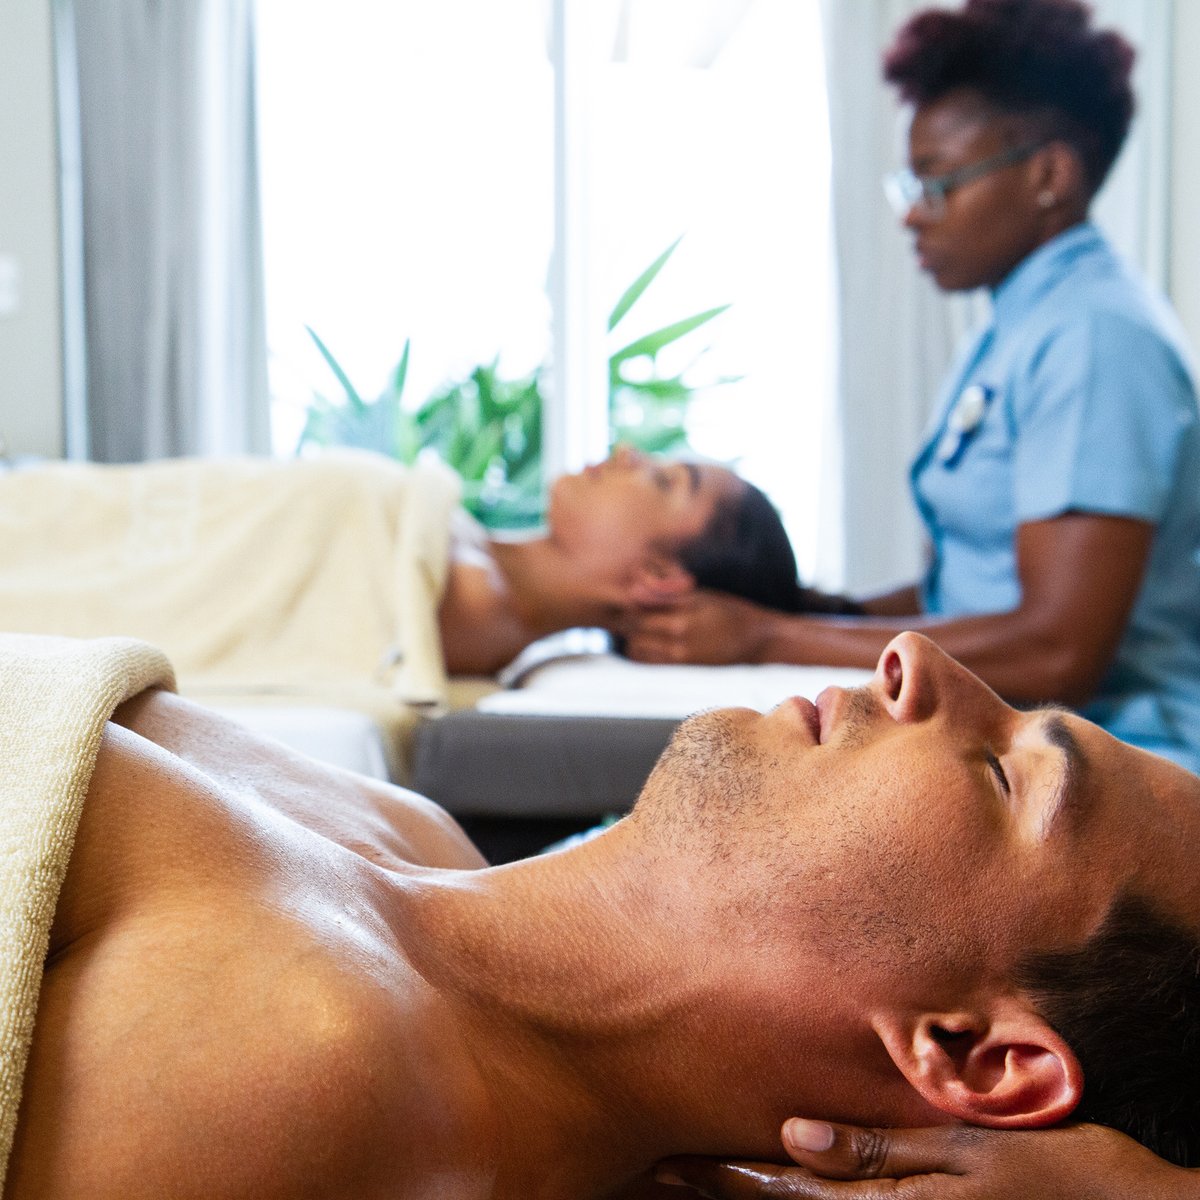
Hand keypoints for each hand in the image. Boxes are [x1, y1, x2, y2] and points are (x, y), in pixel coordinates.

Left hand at [618, 591, 773, 664]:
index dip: (630, 597)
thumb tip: (637, 588)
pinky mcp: (681, 665)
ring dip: (632, 635)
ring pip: (634, 645)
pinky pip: (647, 660)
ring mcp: (680, 651)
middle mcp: (680, 630)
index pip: (639, 602)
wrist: (756, 640)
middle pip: (632, 623)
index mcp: (684, 607)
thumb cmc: (728, 610)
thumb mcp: (700, 595)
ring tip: (640, 627)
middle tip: (630, 610)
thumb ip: (669, 594)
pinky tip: (648, 642)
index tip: (632, 593)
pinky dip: (640, 651)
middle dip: (627, 616)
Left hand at [655, 1118, 1189, 1198]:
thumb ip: (884, 1149)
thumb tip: (794, 1135)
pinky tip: (785, 1187)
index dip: (719, 1177)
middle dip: (720, 1193)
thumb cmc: (1069, 1178)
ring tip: (690, 1181)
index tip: (661, 1163)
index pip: (784, 1191)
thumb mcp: (977, 1151)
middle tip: (654, 1175)